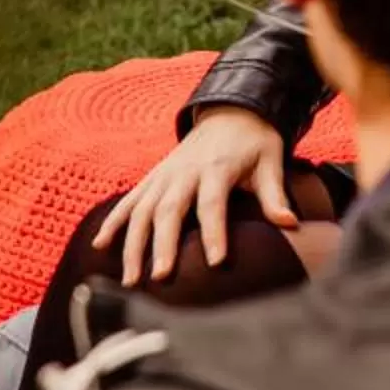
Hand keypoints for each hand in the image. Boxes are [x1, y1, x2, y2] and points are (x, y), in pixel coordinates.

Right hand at [94, 107, 297, 284]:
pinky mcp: (153, 177)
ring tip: (131, 280)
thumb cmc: (255, 142)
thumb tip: (291, 223)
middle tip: (161, 277)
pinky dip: (113, 222)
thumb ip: (275, 194)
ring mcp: (164, 174)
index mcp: (217, 167)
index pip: (213, 203)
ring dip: (132, 244)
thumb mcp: (271, 161)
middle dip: (163, 244)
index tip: (215, 262)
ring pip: (142, 209)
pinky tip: (99, 247)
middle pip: (170, 209)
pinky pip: (128, 200)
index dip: (214, 232)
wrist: (231, 110)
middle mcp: (185, 171)